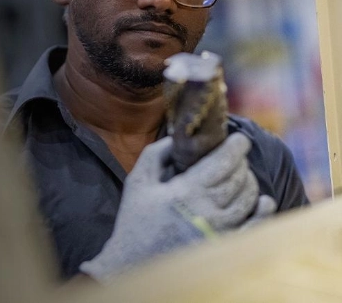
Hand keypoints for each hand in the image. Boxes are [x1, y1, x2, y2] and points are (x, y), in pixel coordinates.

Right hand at [80, 133, 259, 281]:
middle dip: (241, 162)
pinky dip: (263, 211)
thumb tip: (178, 137)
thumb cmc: (136, 220)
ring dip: (250, 182)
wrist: (135, 261)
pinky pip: (254, 226)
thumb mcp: (137, 182)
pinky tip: (263, 201)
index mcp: (186, 191)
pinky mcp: (225, 245)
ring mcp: (220, 230)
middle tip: (236, 155)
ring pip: (248, 199)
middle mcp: (207, 210)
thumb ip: (156, 155)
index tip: (239, 139)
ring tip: (243, 175)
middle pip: (238, 178)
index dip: (236, 147)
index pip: (222, 162)